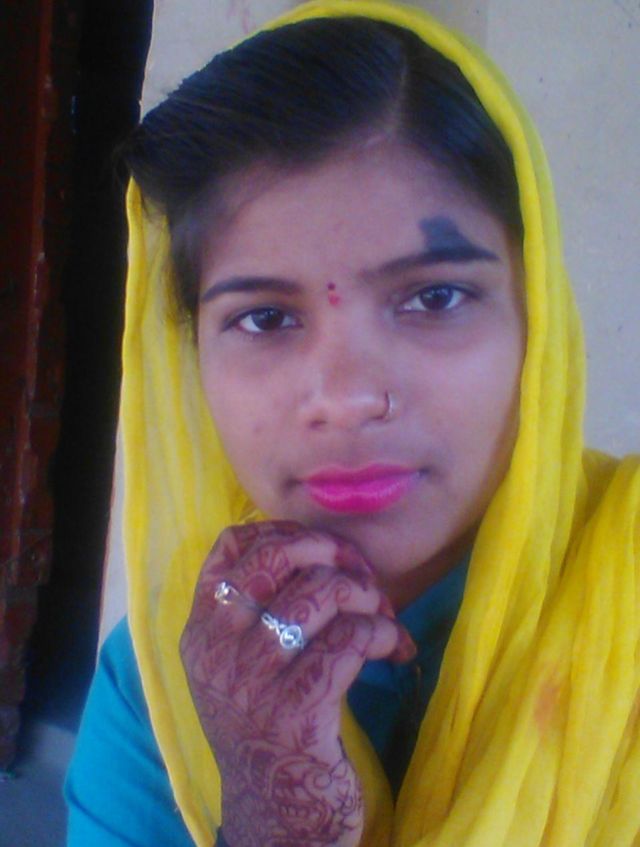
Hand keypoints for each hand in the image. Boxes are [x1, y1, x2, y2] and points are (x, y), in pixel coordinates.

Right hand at [180, 521, 414, 846]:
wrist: (276, 816)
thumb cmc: (268, 727)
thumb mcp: (241, 666)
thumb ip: (256, 610)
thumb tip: (313, 546)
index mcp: (202, 632)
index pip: (231, 547)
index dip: (287, 532)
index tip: (325, 550)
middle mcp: (219, 651)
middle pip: (275, 559)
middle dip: (332, 553)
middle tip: (361, 576)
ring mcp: (254, 683)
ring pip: (319, 595)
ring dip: (367, 596)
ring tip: (382, 616)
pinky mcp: (297, 713)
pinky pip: (350, 640)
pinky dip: (384, 633)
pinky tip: (396, 647)